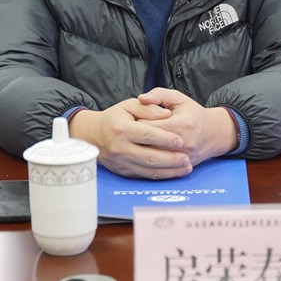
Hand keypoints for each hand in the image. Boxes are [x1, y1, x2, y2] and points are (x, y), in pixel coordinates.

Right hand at [68, 98, 192, 179]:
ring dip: (169, 171)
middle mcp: (120, 148)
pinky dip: (161, 175)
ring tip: (185, 167)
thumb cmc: (115, 117)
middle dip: (171, 159)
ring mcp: (121, 162)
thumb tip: (166, 114)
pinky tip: (173, 172)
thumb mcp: (129, 105)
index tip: (180, 141)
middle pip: (150, 157)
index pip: (148, 135)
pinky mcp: (123, 171)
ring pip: (149, 170)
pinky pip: (145, 176)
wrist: (94, 134)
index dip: (166, 139)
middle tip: (186, 159)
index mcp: (121, 129)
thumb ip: (148, 108)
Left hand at [137, 88, 238, 165]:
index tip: (132, 118)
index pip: (150, 126)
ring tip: (136, 141)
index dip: (137, 122)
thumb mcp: (178, 98)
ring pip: (152, 158)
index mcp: (182, 124)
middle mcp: (184, 144)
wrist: (213, 134)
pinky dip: (149, 160)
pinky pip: (159, 167)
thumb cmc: (192, 114)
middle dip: (136, 137)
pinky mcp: (181, 168)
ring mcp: (183, 158)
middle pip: (149, 144)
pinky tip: (144, 152)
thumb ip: (158, 95)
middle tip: (130, 132)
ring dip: (141, 150)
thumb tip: (141, 98)